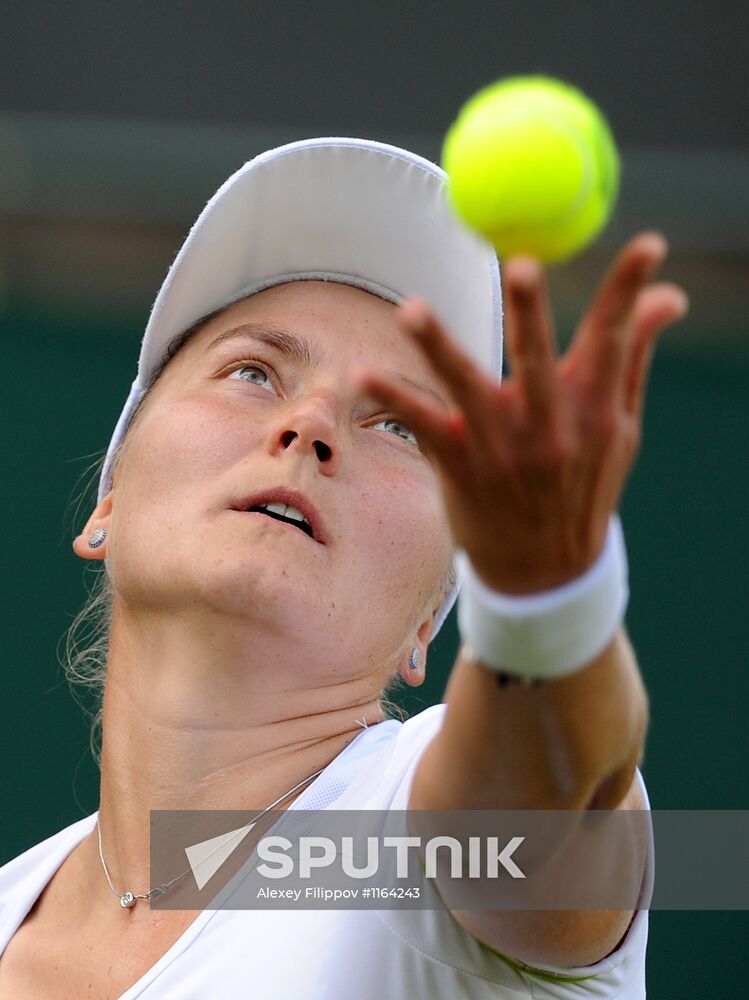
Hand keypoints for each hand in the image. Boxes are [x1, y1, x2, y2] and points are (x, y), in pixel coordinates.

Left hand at [351, 232, 688, 595]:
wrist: (545, 569)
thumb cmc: (582, 484)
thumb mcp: (618, 428)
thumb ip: (632, 357)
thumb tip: (667, 297)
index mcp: (593, 409)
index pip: (616, 338)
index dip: (631, 289)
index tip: (650, 244)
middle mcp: (549, 426)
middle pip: (538, 357)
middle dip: (531, 312)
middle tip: (523, 265)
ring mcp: (501, 447)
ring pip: (466, 385)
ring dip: (438, 345)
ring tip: (411, 310)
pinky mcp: (460, 465)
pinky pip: (422, 424)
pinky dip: (392, 398)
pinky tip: (361, 376)